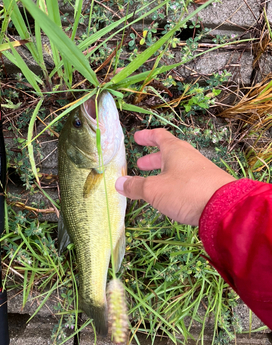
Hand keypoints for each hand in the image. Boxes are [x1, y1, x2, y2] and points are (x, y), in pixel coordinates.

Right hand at [115, 128, 234, 224]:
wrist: (225, 208)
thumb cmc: (185, 191)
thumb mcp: (154, 189)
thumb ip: (136, 186)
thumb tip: (119, 183)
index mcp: (175, 150)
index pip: (159, 136)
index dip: (147, 136)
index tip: (137, 137)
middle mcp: (188, 157)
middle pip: (169, 153)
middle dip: (153, 158)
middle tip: (141, 163)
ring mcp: (200, 171)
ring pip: (178, 167)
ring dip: (163, 172)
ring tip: (153, 182)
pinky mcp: (208, 185)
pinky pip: (186, 179)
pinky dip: (174, 183)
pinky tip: (170, 195)